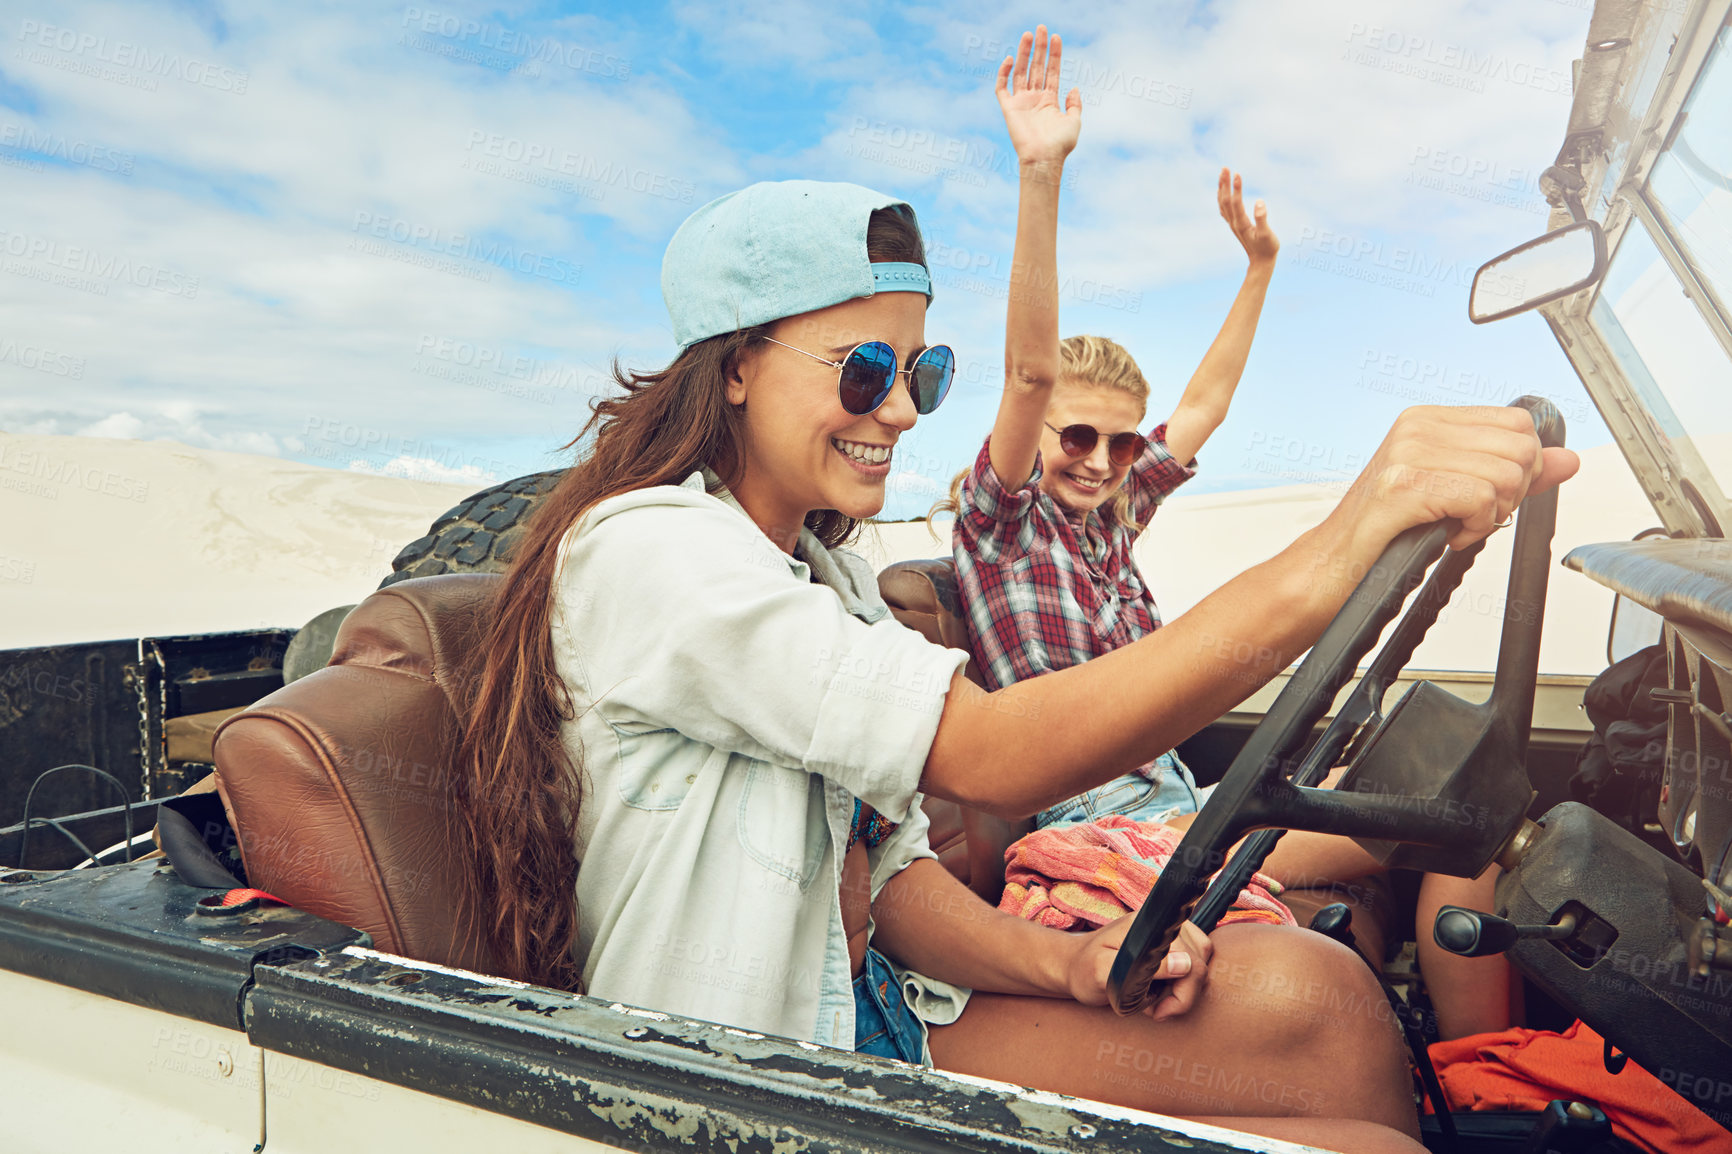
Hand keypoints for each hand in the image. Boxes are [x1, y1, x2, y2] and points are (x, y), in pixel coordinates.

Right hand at [996, 26, 1081, 168]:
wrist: (1044, 160)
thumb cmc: (1060, 145)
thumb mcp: (1074, 122)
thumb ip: (1075, 105)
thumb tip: (1074, 88)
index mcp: (1050, 101)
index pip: (1052, 71)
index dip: (1054, 54)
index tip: (1056, 37)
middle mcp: (1035, 99)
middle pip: (1036, 67)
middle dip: (1039, 48)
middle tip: (1041, 28)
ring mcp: (1021, 102)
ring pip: (1020, 72)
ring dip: (1023, 53)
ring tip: (1028, 34)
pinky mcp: (1008, 109)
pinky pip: (1002, 87)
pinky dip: (1004, 73)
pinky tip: (1010, 59)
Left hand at [1065, 917, 1213, 1021]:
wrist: (1073, 967)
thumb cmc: (1083, 971)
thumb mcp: (1103, 972)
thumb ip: (1143, 967)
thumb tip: (1185, 964)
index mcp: (1148, 926)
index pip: (1192, 960)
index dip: (1181, 992)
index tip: (1158, 1009)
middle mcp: (1162, 926)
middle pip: (1200, 965)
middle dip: (1180, 995)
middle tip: (1153, 1008)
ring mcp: (1167, 935)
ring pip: (1199, 967)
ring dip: (1180, 991)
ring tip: (1152, 999)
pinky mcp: (1169, 946)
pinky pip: (1192, 968)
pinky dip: (1179, 986)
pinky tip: (1156, 992)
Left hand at [1218, 168, 1277, 266]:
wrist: (1261, 262)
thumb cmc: (1267, 248)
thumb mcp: (1267, 235)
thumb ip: (1262, 218)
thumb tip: (1259, 202)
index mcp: (1241, 223)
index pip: (1235, 202)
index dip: (1236, 188)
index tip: (1237, 174)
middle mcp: (1234, 222)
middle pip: (1225, 200)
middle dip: (1225, 184)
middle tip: (1225, 168)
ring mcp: (1233, 224)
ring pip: (1223, 203)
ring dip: (1222, 188)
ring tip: (1222, 174)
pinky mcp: (1235, 225)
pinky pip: (1224, 209)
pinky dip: (1221, 197)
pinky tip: (1221, 191)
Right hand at [1330, 405, 1580, 557]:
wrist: (1331, 565)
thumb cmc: (1387, 532)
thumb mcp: (1454, 492)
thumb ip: (1513, 472)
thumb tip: (1567, 459)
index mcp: (1428, 418)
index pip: (1517, 422)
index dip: (1522, 466)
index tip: (1489, 494)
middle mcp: (1417, 427)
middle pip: (1520, 448)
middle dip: (1512, 493)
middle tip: (1474, 515)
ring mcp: (1408, 453)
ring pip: (1506, 475)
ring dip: (1491, 514)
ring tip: (1456, 525)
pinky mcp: (1405, 486)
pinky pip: (1480, 499)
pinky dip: (1474, 528)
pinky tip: (1447, 535)